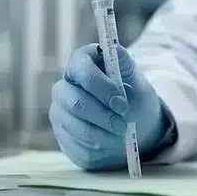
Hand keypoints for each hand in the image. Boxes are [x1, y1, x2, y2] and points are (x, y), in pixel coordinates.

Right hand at [49, 43, 169, 170]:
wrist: (133, 127)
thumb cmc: (134, 99)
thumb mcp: (137, 82)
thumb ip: (125, 65)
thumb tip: (115, 48)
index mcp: (83, 64)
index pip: (80, 68)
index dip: (100, 86)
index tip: (122, 104)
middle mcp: (65, 86)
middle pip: (76, 102)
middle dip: (103, 116)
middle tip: (123, 126)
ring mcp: (59, 111)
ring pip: (75, 126)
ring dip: (102, 134)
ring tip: (120, 134)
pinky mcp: (61, 134)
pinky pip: (75, 144)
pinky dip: (97, 147)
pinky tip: (109, 142)